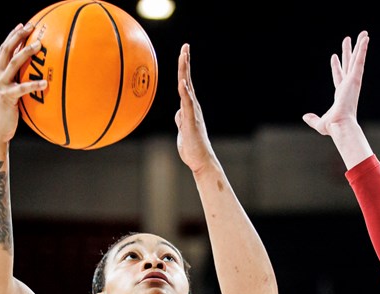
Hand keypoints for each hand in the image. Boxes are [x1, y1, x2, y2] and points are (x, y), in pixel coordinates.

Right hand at [0, 23, 47, 146]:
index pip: (3, 49)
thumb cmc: (5, 114)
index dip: (13, 35)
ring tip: (39, 45)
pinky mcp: (7, 97)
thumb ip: (16, 82)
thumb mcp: (8, 94)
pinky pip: (22, 88)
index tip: (23, 24)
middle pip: (6, 49)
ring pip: (13, 63)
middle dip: (18, 35)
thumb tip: (33, 75)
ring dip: (26, 52)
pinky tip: (46, 83)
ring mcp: (0, 86)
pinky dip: (34, 84)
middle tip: (32, 26)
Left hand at [174, 43, 214, 173]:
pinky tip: (182, 83)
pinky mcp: (190, 121)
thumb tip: (178, 113)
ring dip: (185, 72)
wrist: (200, 160)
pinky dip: (185, 92)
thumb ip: (181, 118)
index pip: (185, 83)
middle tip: (185, 47)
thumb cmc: (192, 145)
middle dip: (185, 63)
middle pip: (187, 80)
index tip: (184, 52)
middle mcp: (192, 106)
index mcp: (189, 106)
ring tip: (184, 57)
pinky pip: (187, 104)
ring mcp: (192, 112)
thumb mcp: (183, 129)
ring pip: (187, 88)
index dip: (184, 68)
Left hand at [302, 30, 368, 136]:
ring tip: (363, 33)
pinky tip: (365, 39)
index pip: (338, 76)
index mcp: (341, 93)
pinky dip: (363, 49)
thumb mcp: (319, 123)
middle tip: (349, 39)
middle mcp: (348, 85)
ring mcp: (353, 81)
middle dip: (349, 52)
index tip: (333, 56)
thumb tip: (305, 117)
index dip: (336, 66)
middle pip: (349, 64)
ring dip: (360, 46)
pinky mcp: (356, 79)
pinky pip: (359, 61)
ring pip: (357, 59)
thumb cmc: (333, 127)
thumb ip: (312, 119)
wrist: (340, 125)